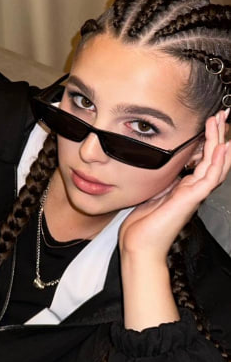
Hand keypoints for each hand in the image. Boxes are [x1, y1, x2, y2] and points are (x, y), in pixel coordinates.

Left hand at [119, 110, 230, 260]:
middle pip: (212, 159)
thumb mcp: (151, 193)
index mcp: (183, 188)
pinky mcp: (190, 200)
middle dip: (217, 136)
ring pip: (214, 165)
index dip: (206, 141)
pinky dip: (217, 162)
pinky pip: (209, 178)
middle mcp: (192, 190)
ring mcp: (193, 195)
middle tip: (221, 114)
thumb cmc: (142, 226)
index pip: (201, 160)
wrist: (139, 246)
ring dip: (218, 142)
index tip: (207, 122)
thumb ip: (161, 181)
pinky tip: (222, 147)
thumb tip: (161, 165)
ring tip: (220, 122)